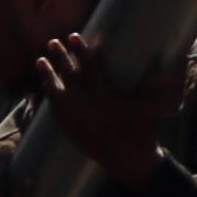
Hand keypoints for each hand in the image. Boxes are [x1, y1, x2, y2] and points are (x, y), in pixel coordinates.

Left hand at [14, 29, 168, 186]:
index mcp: (105, 99)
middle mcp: (86, 109)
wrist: (128, 161)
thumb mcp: (152, 108)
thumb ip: (154, 85)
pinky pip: (55, 111)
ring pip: (56, 95)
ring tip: (40, 61)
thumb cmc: (142, 132)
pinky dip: (49, 98)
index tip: (74, 36)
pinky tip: (45, 88)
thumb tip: (157, 62)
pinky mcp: (70, 131)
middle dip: (60, 59)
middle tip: (53, 42)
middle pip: (69, 78)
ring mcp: (75, 121)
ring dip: (48, 77)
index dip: (81, 52)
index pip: (89, 69)